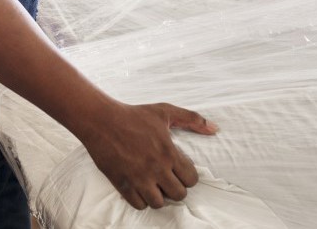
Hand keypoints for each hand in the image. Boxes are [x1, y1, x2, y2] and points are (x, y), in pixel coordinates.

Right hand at [77, 102, 217, 209]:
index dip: (188, 176)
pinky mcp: (123, 184)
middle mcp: (156, 168)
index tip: (179, 170)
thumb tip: (215, 129)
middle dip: (176, 188)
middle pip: (178, 194)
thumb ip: (192, 119)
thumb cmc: (134, 115)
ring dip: (159, 196)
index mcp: (169, 152)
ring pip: (159, 203)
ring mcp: (139, 178)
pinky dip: (142, 200)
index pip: (191, 179)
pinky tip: (140, 188)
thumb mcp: (165, 111)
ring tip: (154, 185)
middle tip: (168, 178)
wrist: (101, 120)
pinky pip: (139, 205)